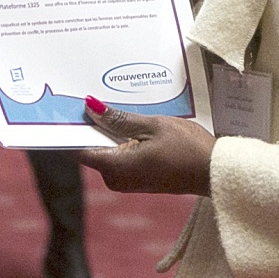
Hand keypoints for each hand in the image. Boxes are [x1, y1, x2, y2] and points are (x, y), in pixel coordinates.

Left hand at [79, 98, 213, 194]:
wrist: (214, 172)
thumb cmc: (188, 149)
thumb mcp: (152, 126)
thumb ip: (119, 119)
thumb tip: (90, 108)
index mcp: (115, 167)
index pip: (76, 149)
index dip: (68, 129)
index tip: (64, 108)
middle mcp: (115, 179)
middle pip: (90, 148)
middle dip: (91, 125)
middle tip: (93, 96)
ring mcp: (126, 181)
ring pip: (106, 151)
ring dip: (108, 131)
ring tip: (114, 105)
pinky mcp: (136, 179)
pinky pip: (119, 157)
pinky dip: (121, 140)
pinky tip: (131, 123)